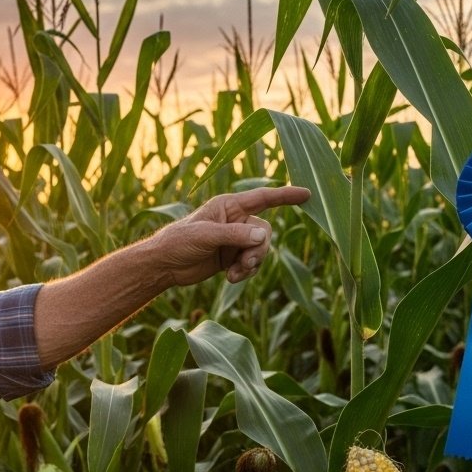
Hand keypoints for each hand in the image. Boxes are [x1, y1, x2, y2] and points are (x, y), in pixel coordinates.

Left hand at [151, 184, 310, 286]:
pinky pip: (251, 264)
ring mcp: (235, 240)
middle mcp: (236, 220)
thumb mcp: (206, 236)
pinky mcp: (232, 257)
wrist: (164, 265)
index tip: (307, 194)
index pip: (263, 198)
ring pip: (260, 250)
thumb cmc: (179, 241)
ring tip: (233, 274)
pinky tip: (230, 278)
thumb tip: (263, 235)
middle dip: (259, 250)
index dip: (286, 195)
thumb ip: (235, 235)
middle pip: (265, 232)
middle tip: (246, 263)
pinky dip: (245, 272)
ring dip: (251, 264)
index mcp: (229, 206)